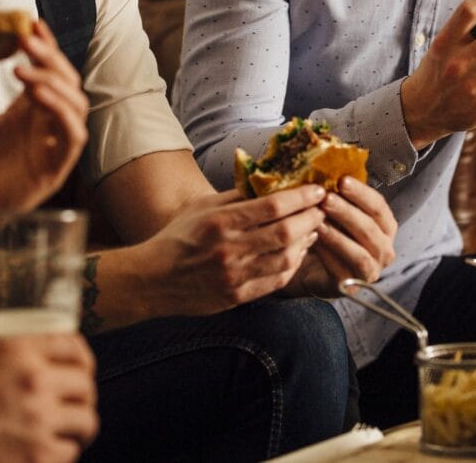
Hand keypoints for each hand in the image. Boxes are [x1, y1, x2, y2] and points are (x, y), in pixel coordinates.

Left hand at [0, 19, 88, 229]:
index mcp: (22, 115)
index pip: (48, 74)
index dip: (45, 47)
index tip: (30, 22)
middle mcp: (41, 130)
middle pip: (67, 84)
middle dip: (51, 58)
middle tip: (26, 38)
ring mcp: (48, 152)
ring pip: (76, 107)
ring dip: (55, 82)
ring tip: (23, 70)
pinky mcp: (50, 174)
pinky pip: (73, 138)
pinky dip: (61, 112)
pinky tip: (36, 96)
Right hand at [0, 334, 97, 462]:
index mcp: (16, 351)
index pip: (71, 345)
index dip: (81, 359)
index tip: (82, 370)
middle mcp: (34, 380)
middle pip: (85, 385)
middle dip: (81, 399)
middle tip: (73, 410)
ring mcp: (40, 418)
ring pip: (85, 422)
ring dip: (75, 431)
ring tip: (64, 437)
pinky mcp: (40, 456)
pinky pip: (68, 454)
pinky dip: (59, 457)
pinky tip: (43, 458)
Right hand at [133, 186, 325, 316]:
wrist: (154, 279)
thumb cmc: (178, 237)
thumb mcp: (201, 206)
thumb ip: (235, 195)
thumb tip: (268, 179)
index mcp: (221, 221)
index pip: (272, 206)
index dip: (300, 197)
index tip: (316, 191)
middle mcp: (230, 249)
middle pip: (285, 232)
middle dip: (310, 219)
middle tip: (321, 209)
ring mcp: (235, 275)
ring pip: (286, 258)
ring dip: (306, 242)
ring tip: (313, 230)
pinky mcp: (237, 296)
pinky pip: (276, 281)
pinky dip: (292, 265)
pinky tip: (297, 253)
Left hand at [293, 178, 398, 295]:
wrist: (316, 268)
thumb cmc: (331, 233)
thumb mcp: (337, 212)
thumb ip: (338, 195)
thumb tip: (325, 169)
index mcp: (385, 226)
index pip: (379, 206)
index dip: (361, 193)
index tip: (342, 180)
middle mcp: (385, 249)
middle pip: (371, 228)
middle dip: (347, 212)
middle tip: (326, 198)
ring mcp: (372, 270)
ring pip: (361, 253)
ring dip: (338, 235)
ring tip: (318, 221)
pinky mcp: (353, 285)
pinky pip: (343, 270)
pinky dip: (328, 254)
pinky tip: (313, 241)